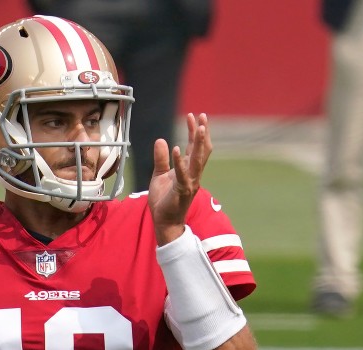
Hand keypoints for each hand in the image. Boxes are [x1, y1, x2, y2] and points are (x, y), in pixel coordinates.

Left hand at [148, 112, 210, 244]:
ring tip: (199, 127)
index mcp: (188, 170)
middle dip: (202, 133)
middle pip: (201, 150)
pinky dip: (179, 161)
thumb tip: (161, 140)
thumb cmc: (163, 200)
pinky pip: (182, 174)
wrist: (164, 221)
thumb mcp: (159, 175)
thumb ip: (161, 159)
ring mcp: (190, 182)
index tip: (194, 116)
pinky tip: (176, 148)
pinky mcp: (182, 190)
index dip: (194, 132)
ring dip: (198, 143)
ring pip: (197, 160)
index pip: (194, 148)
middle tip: (203, 116)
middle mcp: (193, 174)